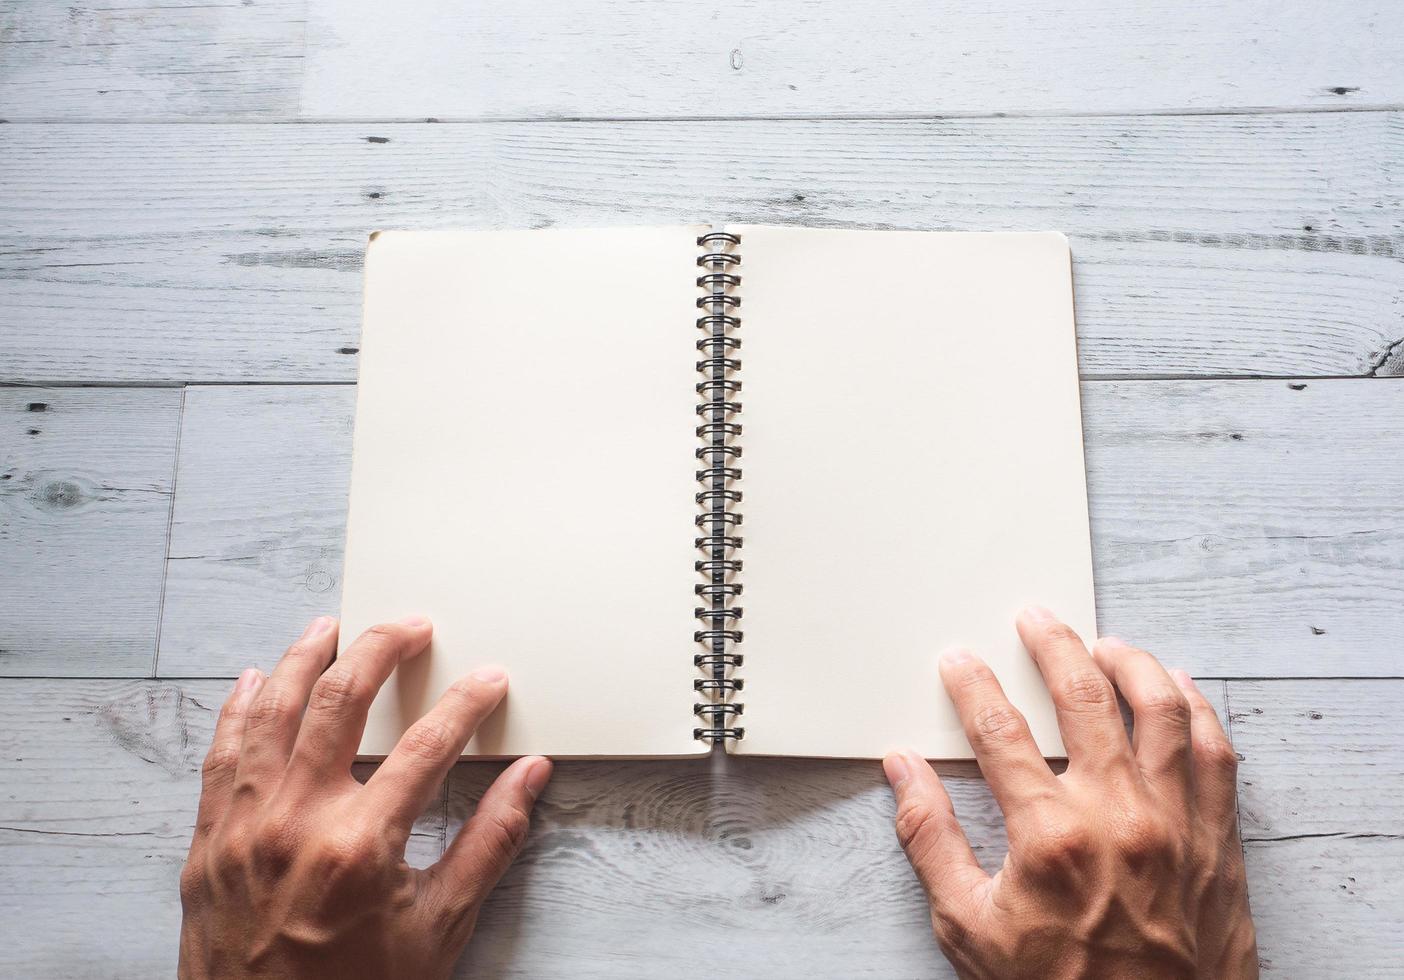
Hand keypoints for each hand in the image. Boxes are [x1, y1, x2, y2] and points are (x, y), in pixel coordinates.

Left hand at [178, 616, 551, 978]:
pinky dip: (237, 710)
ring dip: (301, 659)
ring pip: (269, 712)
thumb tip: (529, 777)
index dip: (466, 704)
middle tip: (410, 625)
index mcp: (361, 845)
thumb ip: (489, 844)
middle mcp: (295, 823)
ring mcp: (242, 829)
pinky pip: (219, 755)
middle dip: (380, 648)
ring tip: (329, 627)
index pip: (428, 744)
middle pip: (339, 701)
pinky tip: (253, 682)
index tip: (488, 680)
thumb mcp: (440, 930)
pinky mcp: (207, 844)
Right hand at [885, 607, 1256, 978]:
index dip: (973, 685)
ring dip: (1130, 662)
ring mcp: (1177, 823)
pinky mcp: (1218, 840)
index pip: (1000, 729)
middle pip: (1085, 695)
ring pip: (1163, 708)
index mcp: (1050, 835)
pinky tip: (1176, 690)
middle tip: (1035, 619)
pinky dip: (1198, 709)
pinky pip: (1217, 753)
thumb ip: (931, 841)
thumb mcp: (969, 928)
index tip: (960, 661)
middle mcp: (1120, 815)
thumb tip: (903, 772)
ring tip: (1104, 643)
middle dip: (1053, 644)